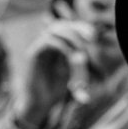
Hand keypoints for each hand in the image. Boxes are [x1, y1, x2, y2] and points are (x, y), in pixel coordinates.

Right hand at [14, 4, 93, 126]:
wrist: (39, 103)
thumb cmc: (54, 90)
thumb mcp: (71, 74)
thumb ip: (78, 65)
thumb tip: (86, 57)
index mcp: (55, 45)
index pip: (67, 27)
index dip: (80, 28)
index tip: (93, 36)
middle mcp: (45, 44)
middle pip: (61, 25)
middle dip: (77, 28)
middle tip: (91, 38)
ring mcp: (38, 48)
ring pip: (54, 30)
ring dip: (71, 37)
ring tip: (81, 50)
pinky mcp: (33, 55)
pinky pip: (48, 42)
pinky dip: (62, 46)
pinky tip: (71, 56)